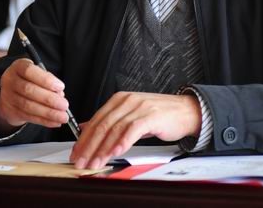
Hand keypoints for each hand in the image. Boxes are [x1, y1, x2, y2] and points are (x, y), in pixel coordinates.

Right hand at [0, 58, 69, 134]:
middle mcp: (10, 80)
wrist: (11, 92)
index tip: (61, 87)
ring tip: (63, 116)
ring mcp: (8, 96)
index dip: (46, 80)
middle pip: (29, 90)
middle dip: (49, 99)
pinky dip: (44, 121)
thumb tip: (59, 94)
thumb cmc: (29, 79)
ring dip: (48, 113)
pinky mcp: (11, 110)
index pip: (29, 71)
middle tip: (64, 105)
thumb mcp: (37, 73)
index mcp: (18, 66)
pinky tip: (55, 122)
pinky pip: (29, 117)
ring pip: (28, 106)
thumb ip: (48, 80)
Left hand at [70, 91, 201, 169]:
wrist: (186, 111)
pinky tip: (116, 152)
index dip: (84, 138)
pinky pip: (133, 129)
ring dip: (103, 148)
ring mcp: (139, 107)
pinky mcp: (151, 115)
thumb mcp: (131, 115)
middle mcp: (127, 101)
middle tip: (81, 161)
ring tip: (95, 162)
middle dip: (89, 146)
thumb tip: (86, 128)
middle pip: (103, 125)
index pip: (96, 120)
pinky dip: (123, 141)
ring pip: (115, 129)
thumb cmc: (159, 116)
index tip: (76, 152)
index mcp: (119, 100)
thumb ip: (110, 121)